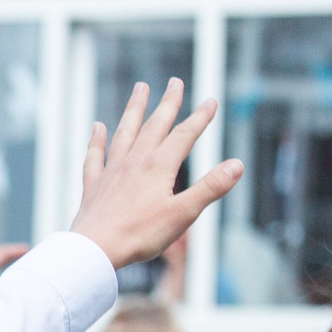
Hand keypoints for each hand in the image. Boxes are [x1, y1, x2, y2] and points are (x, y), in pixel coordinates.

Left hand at [67, 79, 243, 270]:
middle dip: (168, 103)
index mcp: (159, 166)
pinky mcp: (94, 186)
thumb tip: (237, 165)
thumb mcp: (183, 214)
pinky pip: (95, 156)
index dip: (200, 118)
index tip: (211, 101)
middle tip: (175, 81)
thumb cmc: (140, 235)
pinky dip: (97, 140)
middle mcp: (135, 162)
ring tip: (140, 88)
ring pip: (125, 132)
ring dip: (134, 109)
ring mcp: (112, 171)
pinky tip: (97, 127)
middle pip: (155, 125)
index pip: (185, 135)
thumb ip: (210, 188)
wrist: (94, 250)